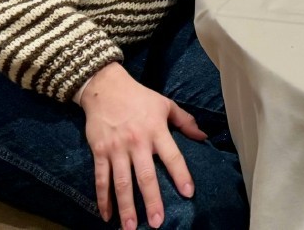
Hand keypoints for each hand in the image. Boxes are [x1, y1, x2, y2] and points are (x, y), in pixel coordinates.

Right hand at [79, 63, 205, 229]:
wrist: (105, 88)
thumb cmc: (139, 97)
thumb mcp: (166, 104)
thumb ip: (185, 121)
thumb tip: (203, 136)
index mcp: (156, 130)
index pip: (172, 156)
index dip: (181, 174)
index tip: (188, 193)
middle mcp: (137, 142)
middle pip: (145, 176)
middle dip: (152, 201)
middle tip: (158, 222)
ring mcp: (116, 149)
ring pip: (121, 183)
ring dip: (126, 207)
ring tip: (131, 227)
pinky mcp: (99, 152)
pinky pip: (101, 179)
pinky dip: (102, 199)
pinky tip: (107, 216)